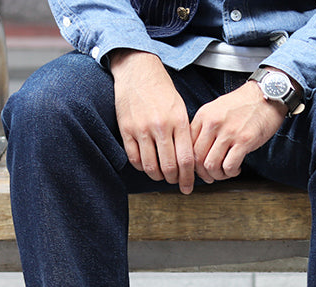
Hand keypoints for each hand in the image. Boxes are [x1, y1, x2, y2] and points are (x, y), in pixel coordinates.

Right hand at [110, 50, 194, 193]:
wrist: (138, 71)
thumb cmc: (162, 90)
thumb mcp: (180, 108)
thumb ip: (184, 133)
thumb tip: (188, 160)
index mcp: (178, 121)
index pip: (186, 159)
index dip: (188, 178)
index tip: (189, 186)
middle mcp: (160, 127)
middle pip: (169, 167)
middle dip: (174, 180)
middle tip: (176, 182)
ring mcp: (141, 129)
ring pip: (150, 166)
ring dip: (158, 177)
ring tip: (162, 176)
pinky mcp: (126, 130)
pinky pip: (134, 159)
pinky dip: (141, 167)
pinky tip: (147, 166)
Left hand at [190, 80, 285, 182]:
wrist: (267, 95)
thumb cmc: (242, 105)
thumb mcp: (216, 109)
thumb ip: (203, 127)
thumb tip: (194, 151)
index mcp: (203, 116)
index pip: (187, 145)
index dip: (191, 162)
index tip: (198, 168)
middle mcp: (213, 123)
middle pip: (197, 159)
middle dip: (202, 173)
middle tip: (210, 176)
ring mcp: (228, 132)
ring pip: (211, 165)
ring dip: (217, 175)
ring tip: (224, 173)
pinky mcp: (244, 140)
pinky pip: (229, 166)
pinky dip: (230, 173)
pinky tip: (236, 169)